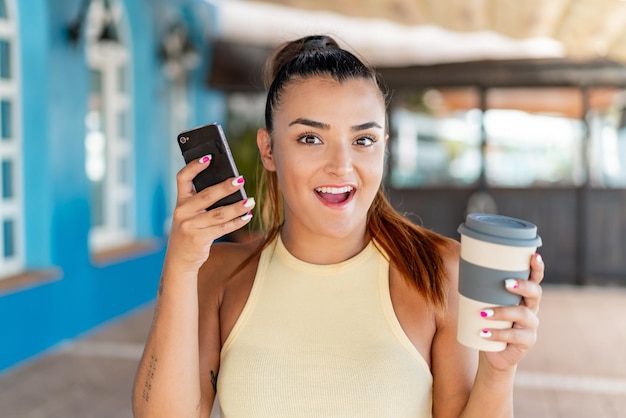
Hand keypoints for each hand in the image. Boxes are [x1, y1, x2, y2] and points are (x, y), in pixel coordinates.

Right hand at [165, 155, 254, 273]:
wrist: (179, 259)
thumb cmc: (191, 230)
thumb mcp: (190, 214)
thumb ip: (203, 200)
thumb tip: (232, 185)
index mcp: (180, 201)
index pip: (183, 178)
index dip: (194, 166)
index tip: (209, 157)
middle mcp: (182, 212)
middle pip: (207, 195)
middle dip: (225, 187)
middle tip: (240, 180)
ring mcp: (190, 226)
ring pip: (218, 214)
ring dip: (237, 207)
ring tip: (250, 200)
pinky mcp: (199, 239)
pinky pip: (222, 228)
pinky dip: (237, 222)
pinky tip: (248, 216)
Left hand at [481, 253, 544, 370]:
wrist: (491, 352)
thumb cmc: (487, 322)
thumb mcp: (484, 302)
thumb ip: (480, 287)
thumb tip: (462, 261)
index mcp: (523, 295)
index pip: (534, 279)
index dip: (537, 267)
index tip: (534, 256)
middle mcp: (531, 308)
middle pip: (535, 293)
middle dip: (522, 286)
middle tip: (505, 283)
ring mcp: (530, 326)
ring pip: (522, 314)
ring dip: (502, 312)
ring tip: (483, 313)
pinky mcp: (526, 341)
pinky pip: (514, 336)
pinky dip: (497, 334)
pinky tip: (484, 333)